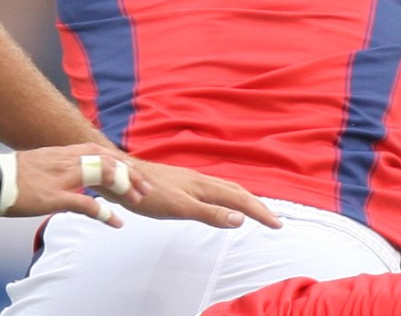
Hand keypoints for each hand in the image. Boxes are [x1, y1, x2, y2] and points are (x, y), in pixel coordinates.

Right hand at [6, 142, 147, 227]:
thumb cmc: (16, 172)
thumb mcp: (45, 159)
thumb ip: (63, 161)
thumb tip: (74, 165)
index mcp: (68, 152)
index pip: (104, 152)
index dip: (123, 162)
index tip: (136, 170)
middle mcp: (71, 161)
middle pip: (111, 162)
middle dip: (131, 174)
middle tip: (146, 187)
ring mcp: (65, 178)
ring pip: (105, 177)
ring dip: (125, 189)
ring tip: (139, 201)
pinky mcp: (56, 197)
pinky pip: (86, 204)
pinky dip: (105, 213)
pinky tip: (116, 221)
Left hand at [121, 159, 281, 229]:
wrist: (123, 176)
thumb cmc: (149, 193)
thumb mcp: (180, 207)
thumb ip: (210, 213)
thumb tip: (240, 219)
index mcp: (206, 186)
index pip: (241, 200)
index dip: (261, 212)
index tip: (278, 225)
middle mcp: (204, 181)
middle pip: (239, 192)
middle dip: (259, 205)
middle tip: (274, 220)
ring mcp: (195, 181)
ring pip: (228, 189)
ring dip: (246, 200)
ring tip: (256, 211)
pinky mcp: (185, 184)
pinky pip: (217, 190)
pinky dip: (230, 198)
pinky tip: (222, 203)